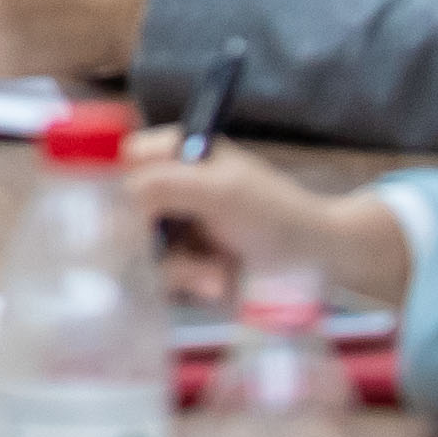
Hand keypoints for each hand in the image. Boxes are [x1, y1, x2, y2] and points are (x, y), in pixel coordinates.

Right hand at [128, 155, 414, 311]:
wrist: (318, 260)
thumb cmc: (276, 214)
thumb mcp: (221, 192)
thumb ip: (165, 185)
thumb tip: (118, 195)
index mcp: (181, 154)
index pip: (127, 160)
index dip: (123, 186)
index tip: (135, 215)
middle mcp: (174, 187)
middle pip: (128, 211)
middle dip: (154, 239)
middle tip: (171, 253)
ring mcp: (181, 226)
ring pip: (145, 249)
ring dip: (180, 267)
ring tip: (215, 275)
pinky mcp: (189, 261)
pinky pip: (167, 274)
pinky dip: (192, 281)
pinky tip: (219, 282)